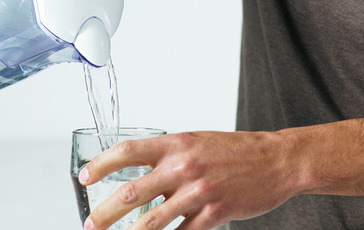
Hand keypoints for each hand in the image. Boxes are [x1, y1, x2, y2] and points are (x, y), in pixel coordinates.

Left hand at [79, 130, 300, 229]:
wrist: (277, 160)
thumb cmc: (237, 151)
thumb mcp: (198, 141)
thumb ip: (170, 155)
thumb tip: (141, 170)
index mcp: (177, 144)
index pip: (128, 151)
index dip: (102, 165)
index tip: (86, 177)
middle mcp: (184, 166)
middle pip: (133, 192)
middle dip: (105, 212)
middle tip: (90, 223)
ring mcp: (199, 191)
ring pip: (152, 220)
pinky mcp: (214, 213)